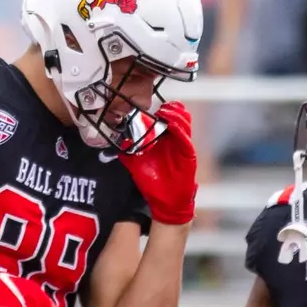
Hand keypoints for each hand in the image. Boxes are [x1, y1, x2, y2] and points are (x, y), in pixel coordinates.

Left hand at [120, 101, 197, 225]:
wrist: (165, 201)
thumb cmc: (153, 183)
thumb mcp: (136, 165)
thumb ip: (127, 153)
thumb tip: (117, 143)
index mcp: (164, 141)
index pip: (166, 119)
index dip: (161, 111)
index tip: (150, 106)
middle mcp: (175, 141)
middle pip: (177, 117)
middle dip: (170, 109)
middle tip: (161, 106)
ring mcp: (183, 146)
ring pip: (184, 123)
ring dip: (174, 115)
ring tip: (165, 111)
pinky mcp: (188, 154)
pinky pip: (185, 138)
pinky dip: (179, 128)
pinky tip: (172, 123)